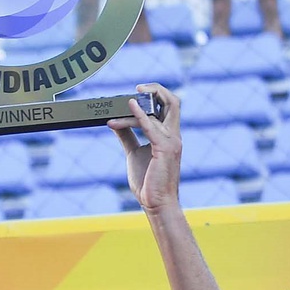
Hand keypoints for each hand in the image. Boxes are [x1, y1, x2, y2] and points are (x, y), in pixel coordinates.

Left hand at [110, 83, 181, 213]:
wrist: (156, 203)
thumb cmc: (147, 181)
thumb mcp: (134, 153)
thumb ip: (127, 137)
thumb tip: (116, 123)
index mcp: (169, 135)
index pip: (169, 106)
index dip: (155, 95)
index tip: (135, 93)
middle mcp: (173, 135)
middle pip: (173, 102)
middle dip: (157, 89)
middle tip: (138, 86)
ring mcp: (171, 141)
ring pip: (155, 113)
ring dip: (135, 109)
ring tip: (119, 105)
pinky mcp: (164, 149)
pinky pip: (151, 126)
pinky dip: (139, 115)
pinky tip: (128, 107)